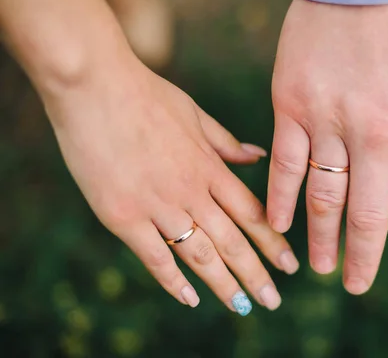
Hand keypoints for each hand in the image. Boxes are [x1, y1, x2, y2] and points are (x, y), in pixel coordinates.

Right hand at [45, 58, 298, 313]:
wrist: (94, 84)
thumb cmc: (145, 94)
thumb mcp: (195, 114)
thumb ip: (226, 142)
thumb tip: (257, 156)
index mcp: (209, 166)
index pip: (251, 213)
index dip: (273, 241)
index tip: (290, 264)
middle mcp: (191, 190)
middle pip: (233, 241)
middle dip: (257, 274)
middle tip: (274, 301)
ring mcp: (157, 205)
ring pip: (200, 254)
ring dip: (225, 284)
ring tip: (244, 307)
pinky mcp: (122, 216)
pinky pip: (154, 257)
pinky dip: (173, 281)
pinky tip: (190, 299)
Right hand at [267, 0, 387, 293]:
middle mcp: (375, 138)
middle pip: (367, 214)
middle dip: (363, 257)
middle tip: (356, 285)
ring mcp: (329, 123)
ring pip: (324, 197)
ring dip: (322, 238)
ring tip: (319, 267)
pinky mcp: (291, 106)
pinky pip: (284, 162)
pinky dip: (281, 197)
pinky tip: (278, 223)